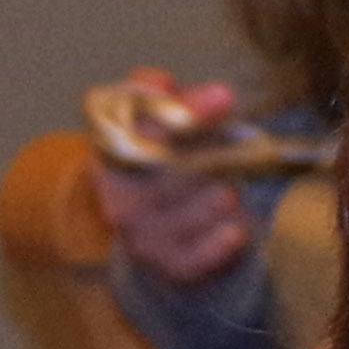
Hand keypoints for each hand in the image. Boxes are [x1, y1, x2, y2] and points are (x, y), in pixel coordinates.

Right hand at [92, 67, 255, 289]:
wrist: (168, 238)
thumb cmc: (169, 168)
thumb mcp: (162, 126)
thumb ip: (160, 97)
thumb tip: (162, 82)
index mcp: (111, 151)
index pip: (135, 125)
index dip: (179, 110)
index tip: (223, 97)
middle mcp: (118, 196)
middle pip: (161, 170)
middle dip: (204, 156)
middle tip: (236, 152)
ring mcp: (141, 235)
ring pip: (180, 213)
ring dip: (213, 199)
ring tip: (230, 191)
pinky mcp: (169, 265)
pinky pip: (193, 257)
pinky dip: (216, 245)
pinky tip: (235, 232)